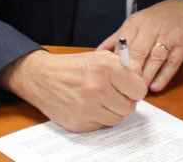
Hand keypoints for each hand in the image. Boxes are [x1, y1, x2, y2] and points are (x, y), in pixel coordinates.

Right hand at [0, 49, 146, 132]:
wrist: (41, 77)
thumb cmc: (72, 67)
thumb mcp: (99, 57)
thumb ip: (123, 67)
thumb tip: (141, 81)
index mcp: (106, 67)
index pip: (139, 89)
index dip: (134, 89)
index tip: (128, 87)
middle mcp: (98, 87)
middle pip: (129, 107)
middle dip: (123, 101)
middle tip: (112, 94)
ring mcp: (88, 107)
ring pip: (116, 119)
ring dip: (111, 111)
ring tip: (99, 100)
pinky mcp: (80, 122)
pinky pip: (101, 126)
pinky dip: (97, 118)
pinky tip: (87, 106)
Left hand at [98, 0, 182, 92]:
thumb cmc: (155, 19)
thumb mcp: (134, 22)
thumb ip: (117, 38)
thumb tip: (99, 53)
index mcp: (136, 23)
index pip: (123, 42)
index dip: (117, 60)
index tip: (111, 75)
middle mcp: (152, 29)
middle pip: (139, 51)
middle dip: (130, 70)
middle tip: (123, 86)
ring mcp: (169, 38)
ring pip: (155, 58)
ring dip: (146, 75)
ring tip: (137, 90)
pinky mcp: (182, 47)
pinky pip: (172, 64)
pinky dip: (163, 76)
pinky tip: (155, 86)